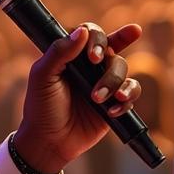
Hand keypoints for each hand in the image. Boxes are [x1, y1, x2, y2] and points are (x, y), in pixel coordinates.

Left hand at [14, 22, 142, 173]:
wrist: (49, 141)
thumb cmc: (41, 107)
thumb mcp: (42, 77)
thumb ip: (59, 52)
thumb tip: (82, 32)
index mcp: (72, 55)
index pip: (92, 34)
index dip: (97, 40)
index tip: (92, 57)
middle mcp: (90, 66)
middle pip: (114, 50)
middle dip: (108, 64)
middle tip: (99, 75)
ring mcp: (104, 83)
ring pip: (123, 70)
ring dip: (115, 82)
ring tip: (99, 99)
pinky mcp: (114, 102)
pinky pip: (131, 92)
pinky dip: (126, 99)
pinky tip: (111, 110)